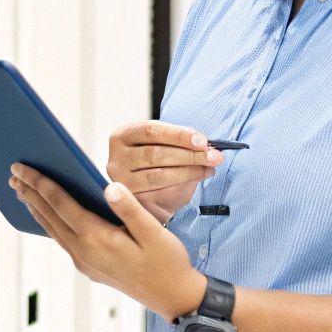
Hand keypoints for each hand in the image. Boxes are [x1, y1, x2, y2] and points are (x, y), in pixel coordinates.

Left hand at [9, 161, 206, 322]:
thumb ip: (131, 209)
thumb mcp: (155, 232)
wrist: (174, 298)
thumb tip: (109, 187)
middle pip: (49, 215)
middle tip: (13, 173)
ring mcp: (84, 262)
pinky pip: (61, 239)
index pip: (60, 203)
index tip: (22, 168)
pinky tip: (47, 215)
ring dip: (36, 208)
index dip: (40, 182)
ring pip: (52, 229)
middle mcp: (84, 252)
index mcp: (97, 238)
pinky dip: (49, 223)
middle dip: (29, 192)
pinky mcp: (89, 267)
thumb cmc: (168, 263)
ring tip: (22, 191)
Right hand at [105, 121, 224, 223]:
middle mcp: (116, 158)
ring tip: (210, 167)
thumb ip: (180, 142)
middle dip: (189, 155)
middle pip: (154, 154)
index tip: (203, 141)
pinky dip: (184, 184)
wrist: (150, 195)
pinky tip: (200, 176)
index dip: (178, 135)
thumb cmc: (158, 164)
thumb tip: (207, 145)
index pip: (150, 131)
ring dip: (189, 170)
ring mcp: (121, 181)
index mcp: (123, 135)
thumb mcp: (165, 145)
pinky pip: (159, 193)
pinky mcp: (131, 201)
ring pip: (158, 174)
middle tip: (215, 156)